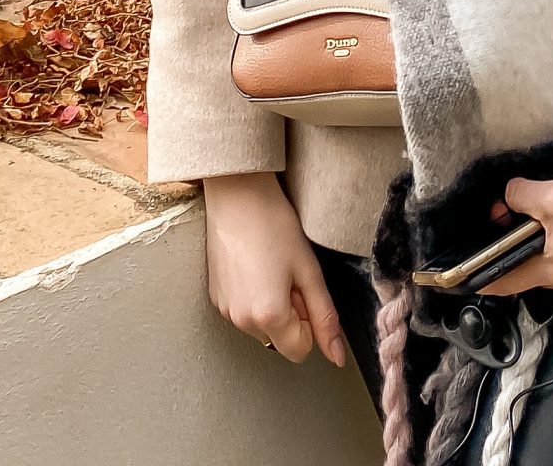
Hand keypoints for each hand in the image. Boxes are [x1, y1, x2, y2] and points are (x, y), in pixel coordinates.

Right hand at [201, 172, 348, 364]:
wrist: (237, 195)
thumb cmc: (275, 226)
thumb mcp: (309, 271)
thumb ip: (325, 318)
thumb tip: (337, 357)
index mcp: (268, 316)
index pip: (300, 350)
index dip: (309, 322)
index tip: (302, 289)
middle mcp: (241, 321)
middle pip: (280, 339)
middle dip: (290, 314)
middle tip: (286, 274)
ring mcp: (224, 309)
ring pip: (262, 326)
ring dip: (271, 306)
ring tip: (269, 267)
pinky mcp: (215, 297)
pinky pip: (243, 312)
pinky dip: (253, 297)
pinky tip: (253, 265)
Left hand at [480, 107, 552, 295]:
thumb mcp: (552, 197)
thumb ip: (520, 198)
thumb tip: (509, 199)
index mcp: (550, 273)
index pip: (503, 283)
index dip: (478, 277)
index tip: (456, 274)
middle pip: (525, 264)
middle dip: (508, 241)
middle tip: (498, 211)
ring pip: (548, 252)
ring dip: (533, 231)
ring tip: (526, 202)